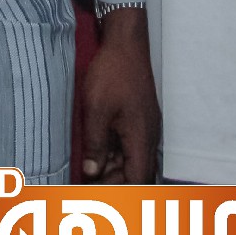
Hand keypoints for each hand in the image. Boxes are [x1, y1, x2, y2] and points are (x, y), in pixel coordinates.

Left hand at [80, 8, 158, 181]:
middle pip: (136, 171)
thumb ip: (95, 144)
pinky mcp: (139, 118)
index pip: (138, 177)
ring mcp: (145, 126)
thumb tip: (92, 172)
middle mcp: (148, 135)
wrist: (126, 43)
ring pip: (132, 158)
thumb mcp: (96, 110)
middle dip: (114, 180)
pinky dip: (114, 151)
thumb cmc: (112, 74)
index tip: (99, 191)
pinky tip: (97, 149)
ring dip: (113, 166)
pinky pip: (130, 144)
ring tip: (89, 166)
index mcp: (141, 137)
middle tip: (88, 180)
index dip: (121, 190)